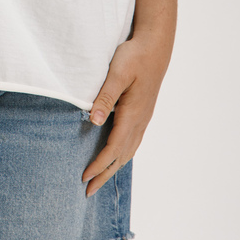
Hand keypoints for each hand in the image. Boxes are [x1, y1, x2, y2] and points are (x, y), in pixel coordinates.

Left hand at [82, 32, 171, 196]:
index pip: (113, 148)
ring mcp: (143, 118)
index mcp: (133, 114)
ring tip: (100, 179)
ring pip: (128, 150)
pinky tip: (116, 155)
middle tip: (88, 192)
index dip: (99, 165)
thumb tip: (93, 121)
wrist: (155, 47)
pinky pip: (132, 141)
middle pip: (121, 156)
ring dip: (113, 167)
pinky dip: (121, 154)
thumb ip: (105, 97)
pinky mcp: (142, 112)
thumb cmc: (134, 57)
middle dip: (105, 174)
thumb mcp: (117, 73)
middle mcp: (140, 121)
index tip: (85, 178)